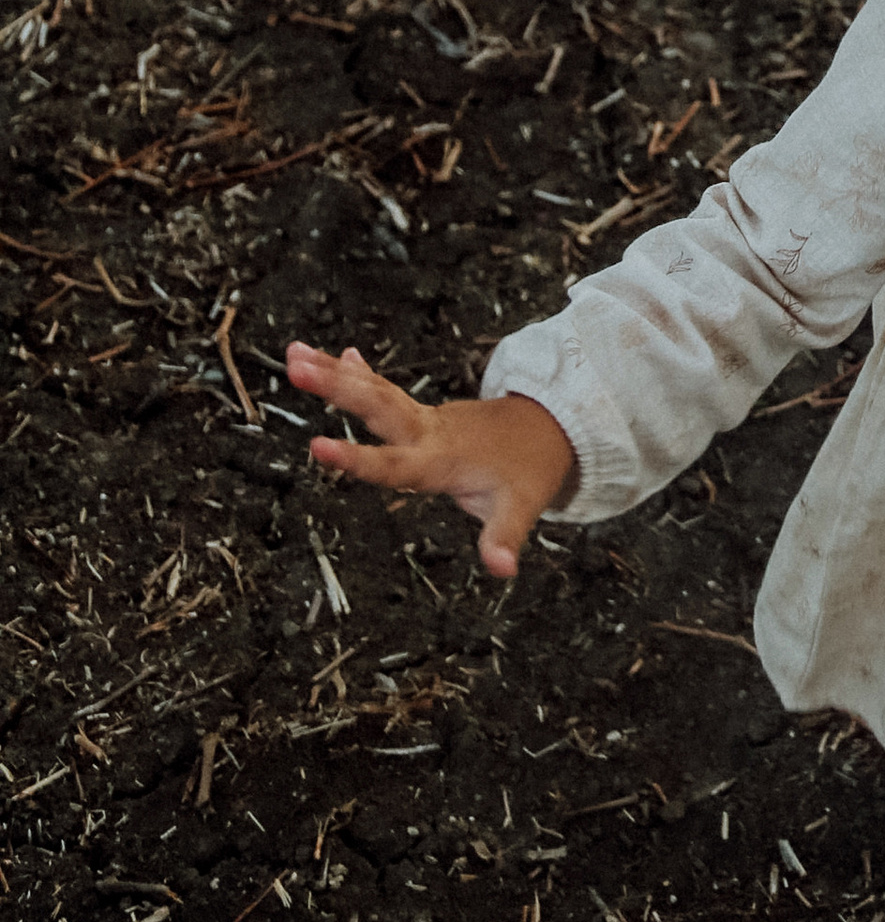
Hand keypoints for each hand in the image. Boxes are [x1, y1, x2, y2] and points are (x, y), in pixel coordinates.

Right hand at [286, 341, 573, 577]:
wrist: (554, 426)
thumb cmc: (531, 471)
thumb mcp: (522, 508)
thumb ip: (504, 537)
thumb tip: (503, 569)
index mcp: (441, 460)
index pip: (392, 463)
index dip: (355, 458)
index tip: (316, 447)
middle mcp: (427, 432)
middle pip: (377, 406)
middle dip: (336, 386)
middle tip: (294, 365)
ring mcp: (426, 418)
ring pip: (376, 392)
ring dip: (335, 372)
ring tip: (293, 352)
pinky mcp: (425, 414)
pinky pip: (386, 391)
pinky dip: (362, 372)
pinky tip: (340, 355)